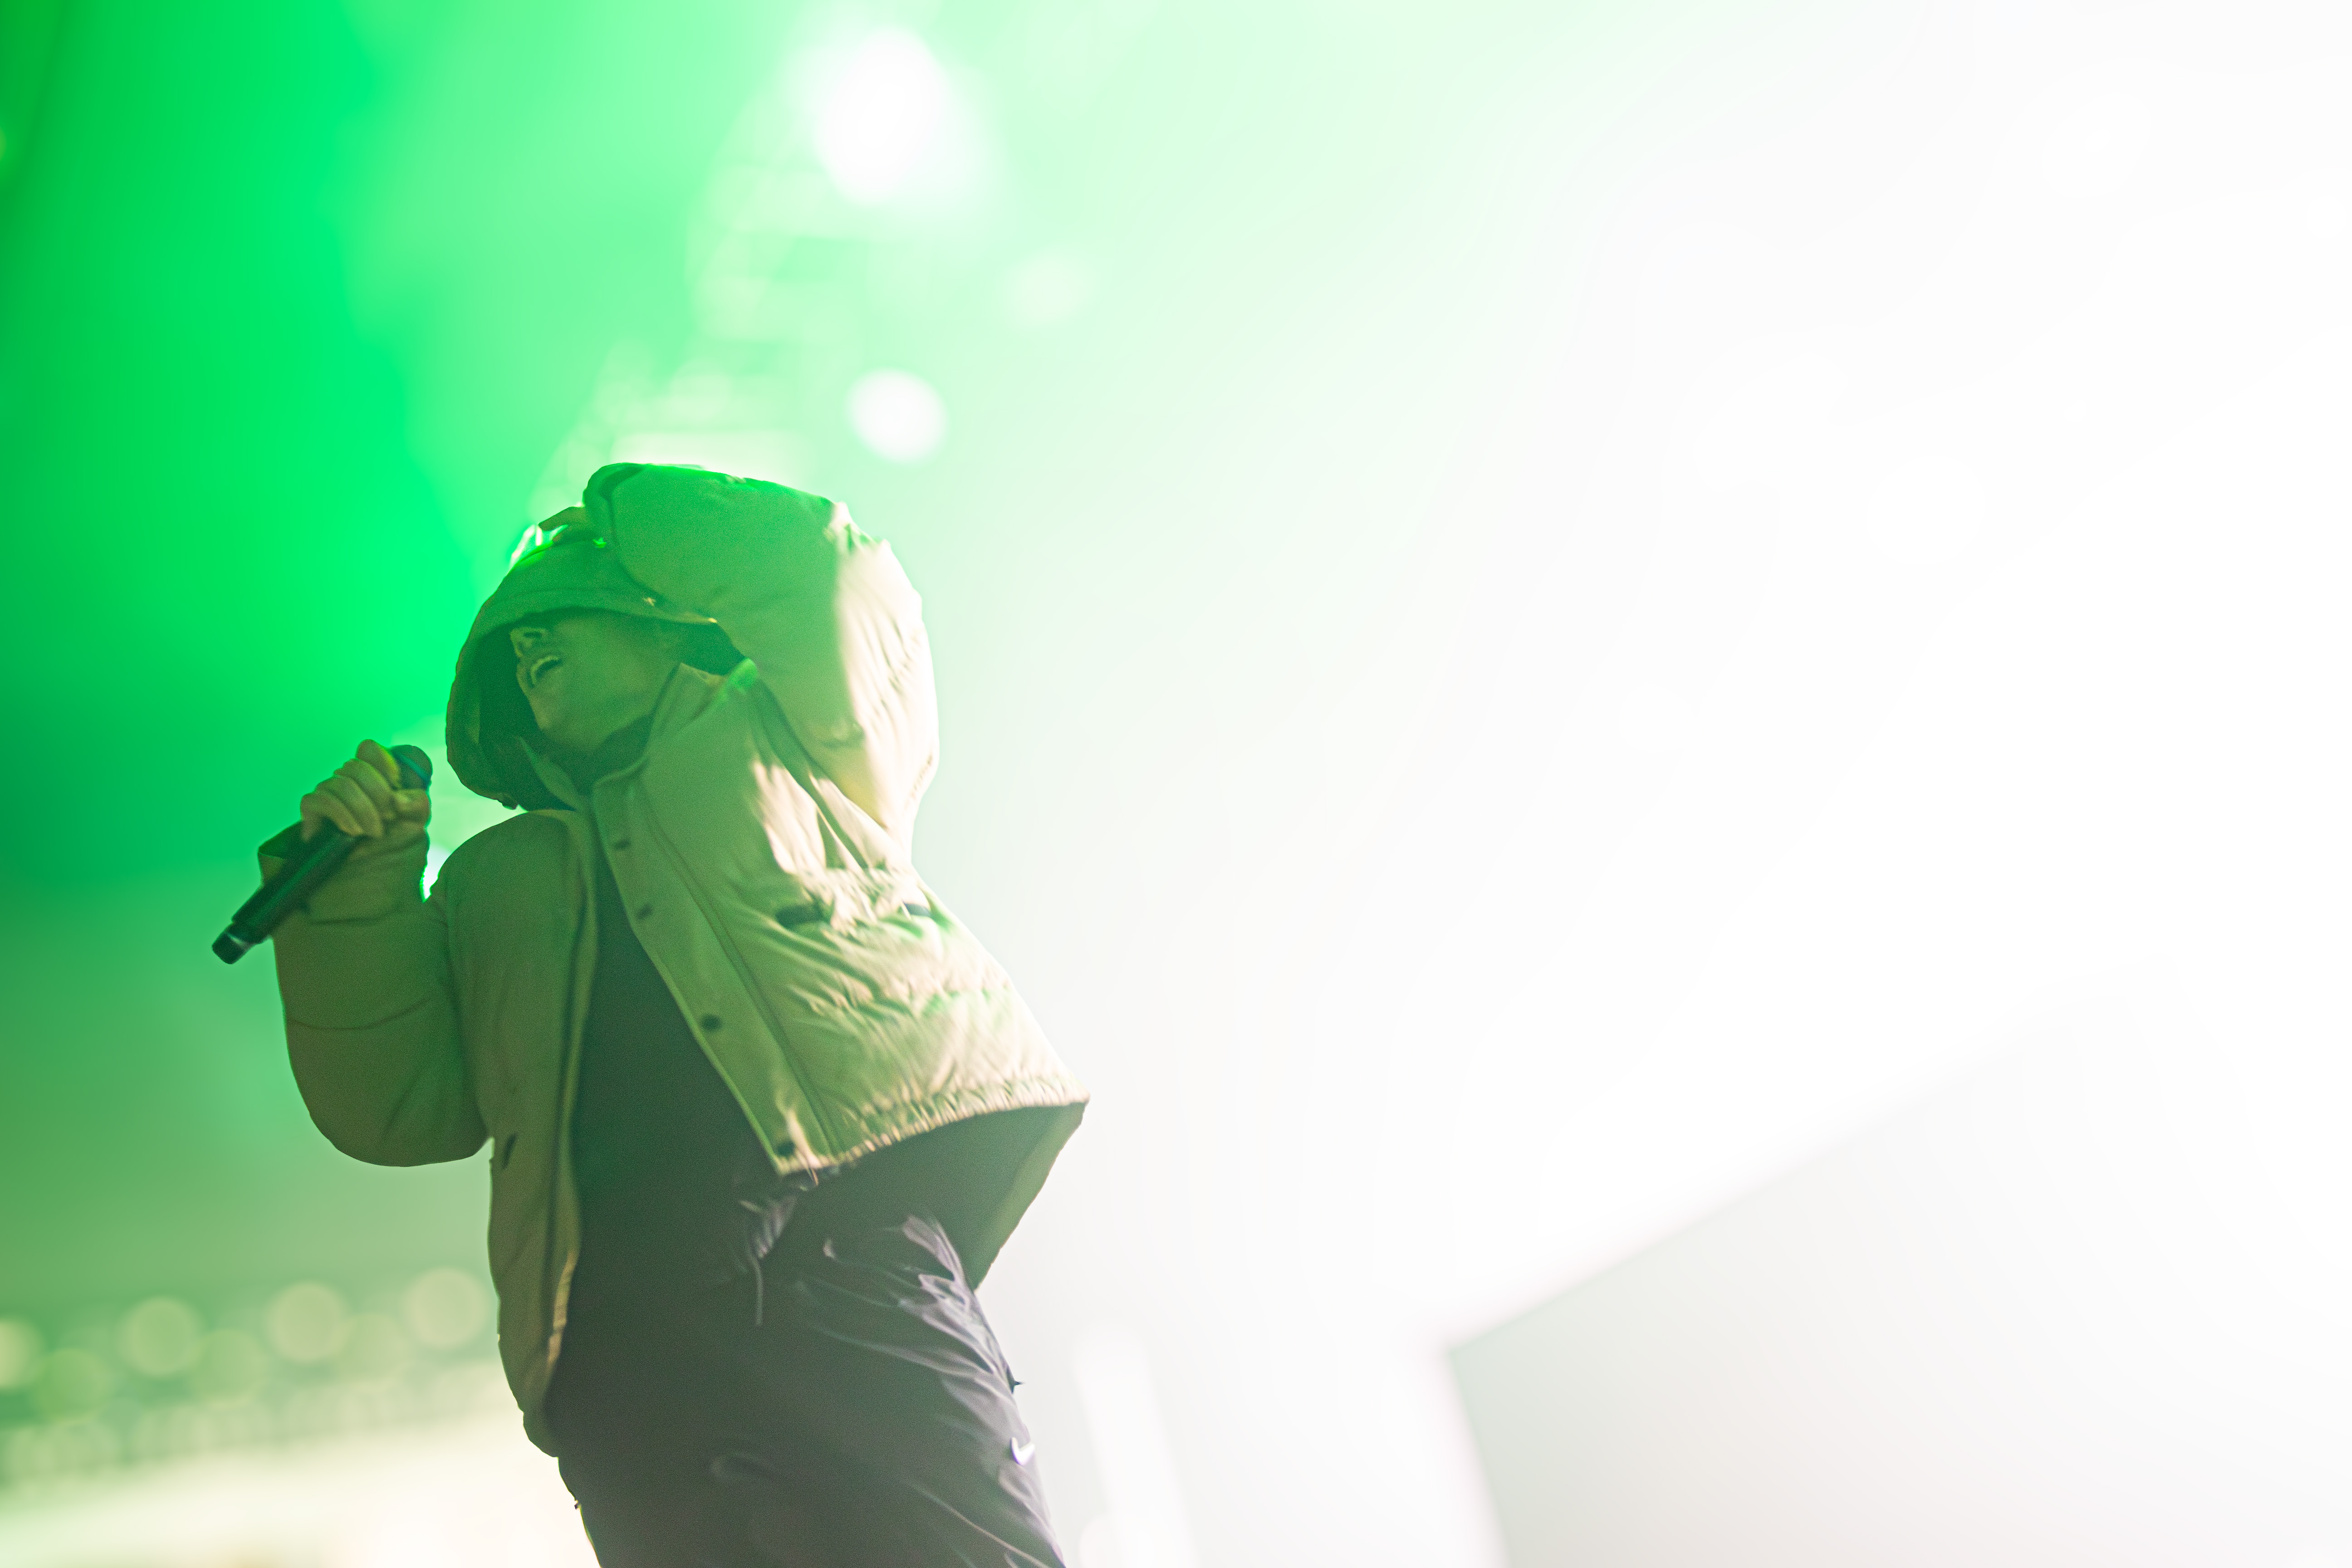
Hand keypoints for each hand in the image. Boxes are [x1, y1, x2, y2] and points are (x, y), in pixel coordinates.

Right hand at [299, 740, 429, 861]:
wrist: (368, 885)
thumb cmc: (392, 854)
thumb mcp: (414, 826)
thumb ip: (417, 804)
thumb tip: (399, 799)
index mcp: (373, 780)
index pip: (369, 750)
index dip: (384, 763)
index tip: (396, 786)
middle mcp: (348, 784)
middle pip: (357, 766)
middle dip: (378, 794)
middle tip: (389, 819)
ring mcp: (328, 796)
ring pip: (340, 783)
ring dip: (363, 809)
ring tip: (373, 833)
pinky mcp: (311, 812)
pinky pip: (319, 799)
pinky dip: (340, 814)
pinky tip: (352, 832)